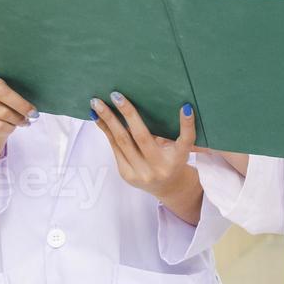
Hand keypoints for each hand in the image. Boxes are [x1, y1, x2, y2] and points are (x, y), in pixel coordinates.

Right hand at [0, 42, 36, 186]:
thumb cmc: (14, 100)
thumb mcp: (20, 88)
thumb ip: (23, 79)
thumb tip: (46, 70)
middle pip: (0, 90)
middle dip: (20, 104)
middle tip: (34, 112)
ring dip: (17, 119)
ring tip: (25, 120)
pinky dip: (9, 127)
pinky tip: (13, 125)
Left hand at [91, 93, 202, 223]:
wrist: (168, 187)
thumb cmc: (173, 159)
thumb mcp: (180, 147)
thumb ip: (172, 132)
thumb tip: (149, 104)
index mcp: (179, 158)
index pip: (186, 140)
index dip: (187, 124)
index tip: (186, 107)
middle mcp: (160, 167)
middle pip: (142, 137)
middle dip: (127, 114)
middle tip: (116, 95)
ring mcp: (141, 173)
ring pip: (122, 142)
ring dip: (108, 121)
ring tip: (97, 104)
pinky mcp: (127, 175)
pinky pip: (115, 148)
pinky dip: (107, 131)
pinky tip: (99, 118)